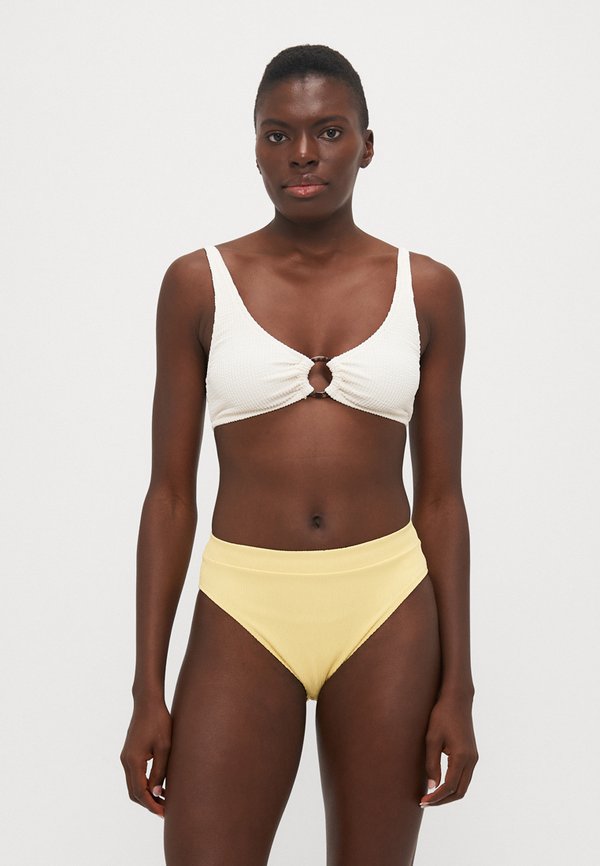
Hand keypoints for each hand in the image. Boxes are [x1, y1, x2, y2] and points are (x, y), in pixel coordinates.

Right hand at [120, 697, 171, 817]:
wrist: (147, 703)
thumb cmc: (159, 722)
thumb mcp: (164, 747)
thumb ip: (160, 771)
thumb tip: (156, 793)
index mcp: (133, 761)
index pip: (140, 792)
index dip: (152, 805)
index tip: (164, 812)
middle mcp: (126, 761)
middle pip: (133, 792)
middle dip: (148, 803)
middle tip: (165, 809)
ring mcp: (126, 757)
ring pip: (132, 785)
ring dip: (145, 795)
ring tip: (163, 799)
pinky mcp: (129, 753)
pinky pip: (134, 776)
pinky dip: (143, 785)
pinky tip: (157, 784)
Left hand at [419, 691, 477, 806]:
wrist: (457, 700)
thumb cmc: (441, 716)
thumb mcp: (432, 739)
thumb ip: (432, 764)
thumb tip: (432, 787)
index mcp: (461, 757)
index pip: (449, 786)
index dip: (436, 797)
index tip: (422, 801)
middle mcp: (471, 760)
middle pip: (459, 792)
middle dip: (442, 800)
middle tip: (425, 802)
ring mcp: (474, 758)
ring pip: (463, 786)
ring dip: (448, 794)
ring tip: (430, 796)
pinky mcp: (472, 755)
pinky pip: (464, 777)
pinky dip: (453, 785)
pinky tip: (439, 784)